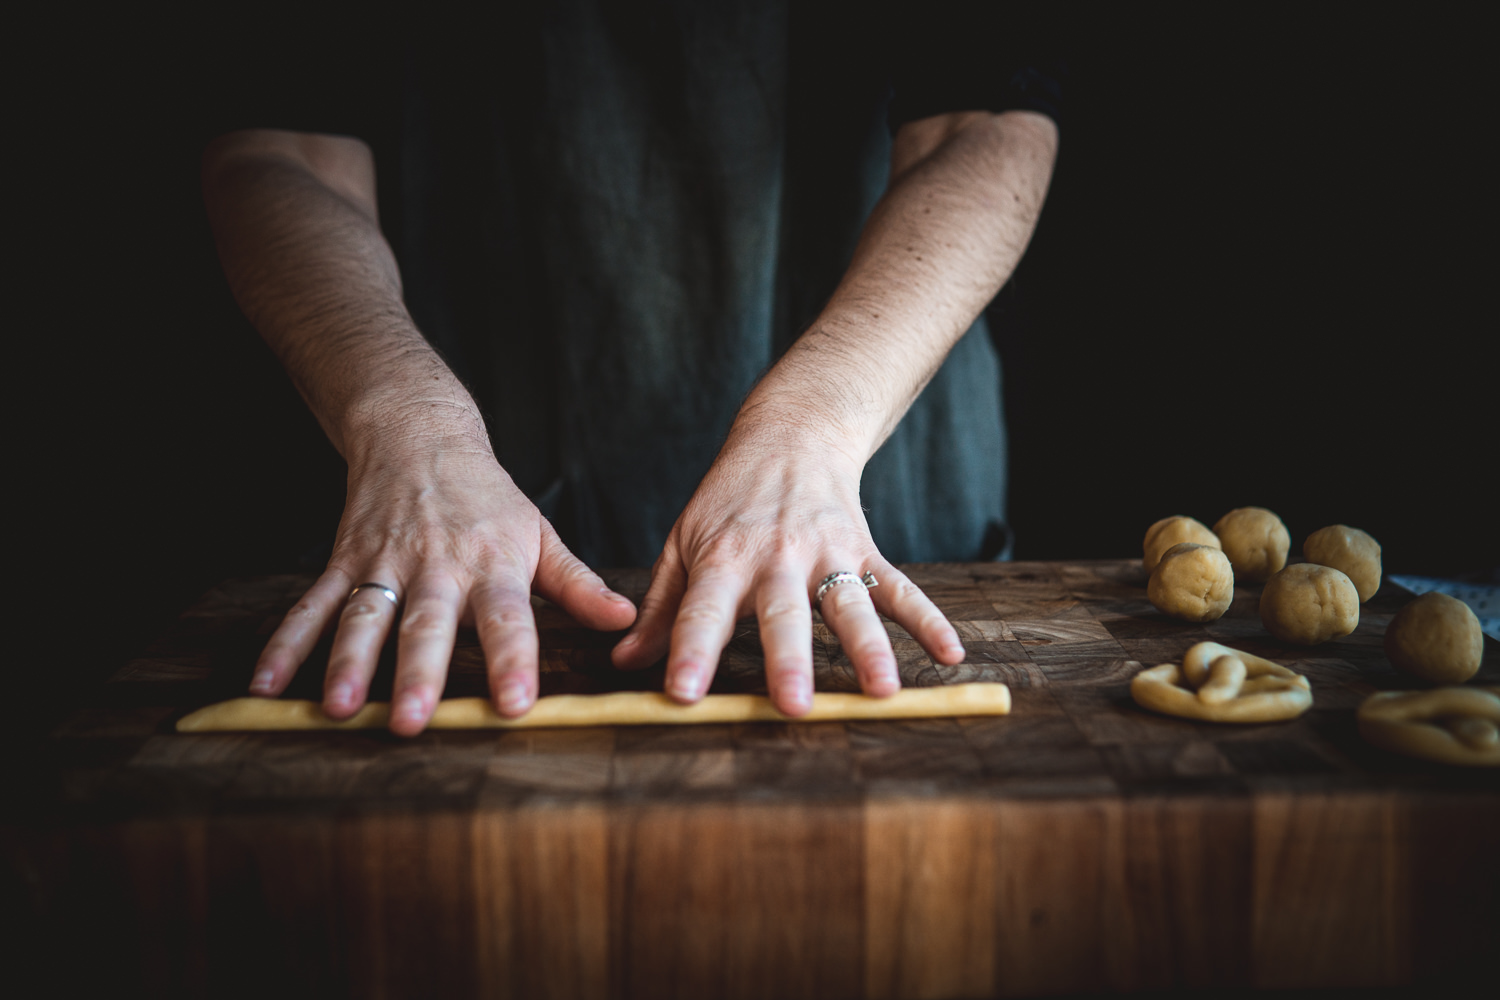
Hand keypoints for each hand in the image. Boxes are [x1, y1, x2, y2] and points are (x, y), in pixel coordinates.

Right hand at [248, 428, 636, 735]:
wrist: (418, 433)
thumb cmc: (487, 497)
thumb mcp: (539, 533)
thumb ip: (577, 584)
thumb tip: (626, 622)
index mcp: (493, 563)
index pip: (508, 618)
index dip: (512, 660)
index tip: (514, 705)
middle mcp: (437, 566)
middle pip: (428, 624)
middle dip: (420, 673)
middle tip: (414, 722)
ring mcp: (384, 563)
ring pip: (365, 617)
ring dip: (349, 663)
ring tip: (338, 709)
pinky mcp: (344, 561)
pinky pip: (312, 605)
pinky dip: (286, 643)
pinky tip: (265, 684)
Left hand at [611, 422, 964, 714]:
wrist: (790, 436)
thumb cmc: (727, 503)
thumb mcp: (682, 545)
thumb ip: (660, 608)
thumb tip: (625, 663)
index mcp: (722, 558)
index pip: (701, 611)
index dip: (690, 652)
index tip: (683, 694)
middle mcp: (777, 557)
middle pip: (783, 614)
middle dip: (789, 660)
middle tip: (794, 705)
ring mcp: (827, 554)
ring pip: (849, 605)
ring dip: (868, 648)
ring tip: (883, 690)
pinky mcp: (865, 552)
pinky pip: (899, 589)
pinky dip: (928, 621)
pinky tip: (950, 655)